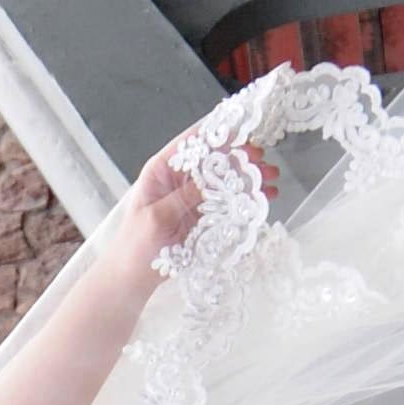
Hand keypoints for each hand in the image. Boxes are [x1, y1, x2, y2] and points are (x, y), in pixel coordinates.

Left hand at [114, 131, 277, 265]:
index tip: (240, 127)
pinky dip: (246, 200)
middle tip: (261, 157)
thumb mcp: (156, 218)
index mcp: (162, 171)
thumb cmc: (135, 246)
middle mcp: (179, 180)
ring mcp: (193, 198)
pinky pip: (228, 203)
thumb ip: (183, 198)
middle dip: (239, 156)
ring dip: (248, 178)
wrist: (133, 277)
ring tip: (270, 178)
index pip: (190, 143)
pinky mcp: (204, 217)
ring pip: (225, 181)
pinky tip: (262, 198)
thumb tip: (210, 180)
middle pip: (214, 160)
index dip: (215, 132)